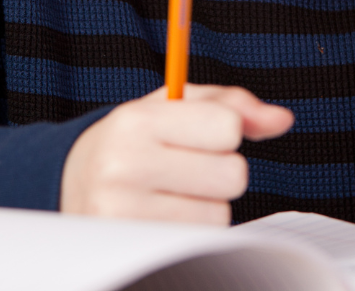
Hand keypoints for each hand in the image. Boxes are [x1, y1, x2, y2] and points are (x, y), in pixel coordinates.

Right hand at [59, 85, 293, 223]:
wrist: (72, 184)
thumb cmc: (137, 139)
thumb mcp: (175, 107)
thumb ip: (232, 105)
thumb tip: (282, 120)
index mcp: (137, 121)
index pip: (226, 126)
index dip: (225, 130)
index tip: (201, 133)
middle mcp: (125, 167)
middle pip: (232, 175)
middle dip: (220, 170)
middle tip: (186, 166)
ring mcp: (123, 217)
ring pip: (220, 214)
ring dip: (207, 205)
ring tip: (172, 193)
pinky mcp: (132, 250)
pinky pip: (201, 243)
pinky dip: (194, 231)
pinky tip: (166, 216)